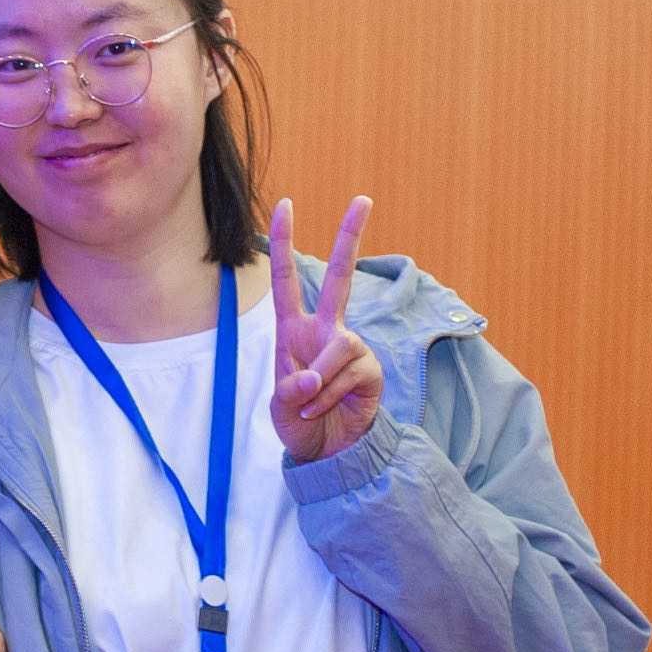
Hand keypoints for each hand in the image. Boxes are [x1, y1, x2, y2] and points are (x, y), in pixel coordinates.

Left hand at [265, 197, 379, 466]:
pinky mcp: (370, 368)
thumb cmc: (300, 423)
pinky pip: (350, 374)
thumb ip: (291, 390)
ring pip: (340, 345)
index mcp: (293, 329)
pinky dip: (332, 397)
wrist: (328, 453)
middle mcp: (325, 330)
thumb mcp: (282, 409)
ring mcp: (350, 346)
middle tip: (363, 197)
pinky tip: (328, 410)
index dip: (284, 243)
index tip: (285, 204)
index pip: (287, 279)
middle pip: (341, 276)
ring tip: (311, 408)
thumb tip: (314, 375)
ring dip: (320, 384)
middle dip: (350, 236)